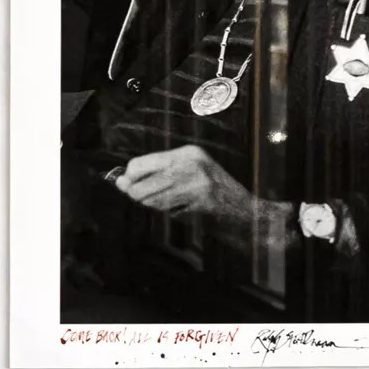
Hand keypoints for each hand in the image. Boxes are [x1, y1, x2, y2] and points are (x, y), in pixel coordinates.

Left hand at [109, 145, 257, 232]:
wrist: (247, 212)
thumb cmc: (215, 191)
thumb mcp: (190, 171)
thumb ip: (158, 173)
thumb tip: (121, 181)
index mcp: (188, 153)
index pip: (141, 163)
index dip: (129, 176)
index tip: (125, 183)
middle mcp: (191, 165)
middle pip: (142, 184)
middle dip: (135, 194)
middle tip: (138, 198)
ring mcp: (197, 185)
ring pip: (153, 201)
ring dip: (151, 206)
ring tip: (164, 204)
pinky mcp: (200, 205)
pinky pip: (168, 213)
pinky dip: (167, 215)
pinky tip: (180, 212)